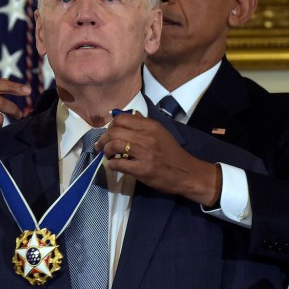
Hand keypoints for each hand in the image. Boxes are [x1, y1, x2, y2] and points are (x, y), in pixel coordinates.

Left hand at [95, 113, 221, 206]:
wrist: (186, 173)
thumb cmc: (171, 153)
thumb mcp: (161, 132)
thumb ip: (145, 123)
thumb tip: (130, 115)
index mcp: (150, 126)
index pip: (121, 118)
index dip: (110, 125)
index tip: (109, 133)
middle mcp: (147, 136)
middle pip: (114, 131)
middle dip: (104, 138)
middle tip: (102, 145)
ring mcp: (144, 153)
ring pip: (114, 145)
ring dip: (106, 150)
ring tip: (107, 155)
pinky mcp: (142, 169)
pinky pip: (119, 164)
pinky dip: (111, 164)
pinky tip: (113, 165)